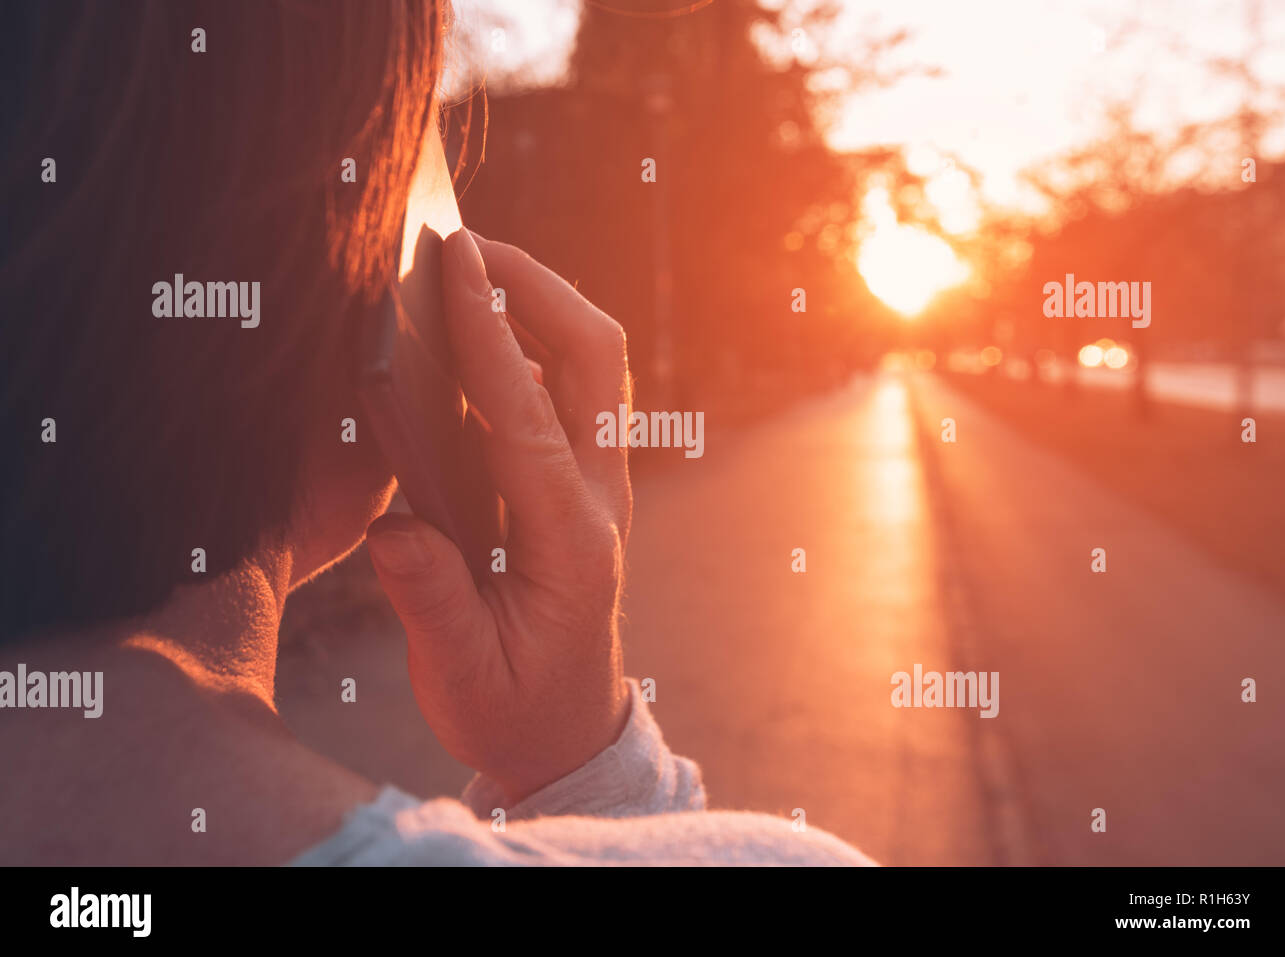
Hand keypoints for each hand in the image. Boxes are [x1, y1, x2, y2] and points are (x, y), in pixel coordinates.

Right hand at [365, 229, 632, 802]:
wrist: (567, 730)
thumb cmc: (513, 708)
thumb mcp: (461, 675)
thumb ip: (430, 602)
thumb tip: (395, 529)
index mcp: (572, 541)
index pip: (528, 417)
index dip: (487, 335)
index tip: (452, 261)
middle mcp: (598, 497)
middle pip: (593, 359)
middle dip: (536, 286)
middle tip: (463, 243)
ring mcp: (598, 482)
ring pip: (589, 363)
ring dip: (536, 302)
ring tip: (465, 265)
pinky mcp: (579, 479)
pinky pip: (566, 387)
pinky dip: (526, 339)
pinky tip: (473, 326)